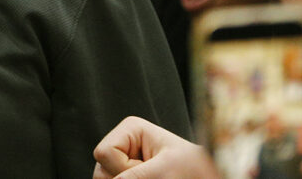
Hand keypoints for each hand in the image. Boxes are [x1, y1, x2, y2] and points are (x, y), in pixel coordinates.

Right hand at [93, 116, 218, 178]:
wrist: (201, 175)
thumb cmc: (190, 167)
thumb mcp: (165, 169)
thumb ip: (137, 175)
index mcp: (130, 129)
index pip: (104, 152)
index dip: (122, 166)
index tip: (149, 165)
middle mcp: (123, 143)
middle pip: (100, 169)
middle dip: (123, 178)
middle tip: (152, 175)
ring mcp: (124, 160)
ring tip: (152, 178)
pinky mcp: (128, 174)